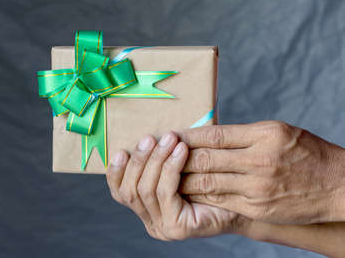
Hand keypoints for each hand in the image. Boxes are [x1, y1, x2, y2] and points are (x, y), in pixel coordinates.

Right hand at [106, 132, 247, 240]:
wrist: (245, 201)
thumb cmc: (213, 179)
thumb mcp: (180, 166)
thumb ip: (160, 158)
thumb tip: (147, 133)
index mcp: (146, 208)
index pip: (119, 192)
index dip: (116, 171)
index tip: (121, 150)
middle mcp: (151, 221)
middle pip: (129, 190)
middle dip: (139, 160)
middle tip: (151, 138)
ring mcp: (162, 227)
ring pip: (146, 189)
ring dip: (156, 160)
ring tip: (169, 139)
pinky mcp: (177, 228)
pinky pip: (165, 192)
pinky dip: (170, 168)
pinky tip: (180, 150)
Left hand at [179, 121, 344, 224]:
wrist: (338, 186)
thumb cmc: (306, 153)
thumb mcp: (277, 132)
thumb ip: (242, 135)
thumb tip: (207, 134)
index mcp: (264, 134)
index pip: (214, 134)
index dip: (187, 136)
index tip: (168, 135)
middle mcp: (259, 160)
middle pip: (205, 158)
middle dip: (177, 157)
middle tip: (157, 155)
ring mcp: (258, 187)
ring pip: (207, 181)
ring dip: (181, 178)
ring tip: (164, 174)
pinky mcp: (257, 207)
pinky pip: (219, 200)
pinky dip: (199, 195)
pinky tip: (185, 191)